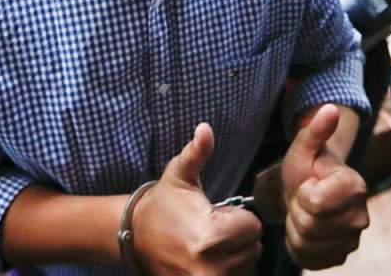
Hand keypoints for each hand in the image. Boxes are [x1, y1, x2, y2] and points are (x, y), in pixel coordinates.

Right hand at [133, 123, 261, 274]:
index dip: (237, 218)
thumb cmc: (164, 202)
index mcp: (211, 236)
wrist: (136, 236)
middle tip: (210, 230)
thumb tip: (205, 128)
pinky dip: (227, 270)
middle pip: (253, 249)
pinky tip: (208, 260)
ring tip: (207, 245)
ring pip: (246, 267)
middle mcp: (213, 266)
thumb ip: (197, 152)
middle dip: (237, 238)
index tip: (214, 215)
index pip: (253, 227)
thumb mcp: (180, 174)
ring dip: (233, 256)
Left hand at [280, 105, 369, 269]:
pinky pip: (309, 260)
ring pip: (307, 245)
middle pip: (309, 226)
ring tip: (304, 212)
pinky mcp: (340, 256)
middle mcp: (359, 217)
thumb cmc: (308, 166)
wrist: (312, 187)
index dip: (303, 193)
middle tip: (303, 198)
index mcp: (354, 187)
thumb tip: (329, 108)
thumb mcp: (304, 146)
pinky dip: (300, 247)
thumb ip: (316, 129)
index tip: (308, 183)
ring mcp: (351, 239)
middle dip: (297, 211)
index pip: (316, 203)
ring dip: (297, 229)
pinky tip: (305, 229)